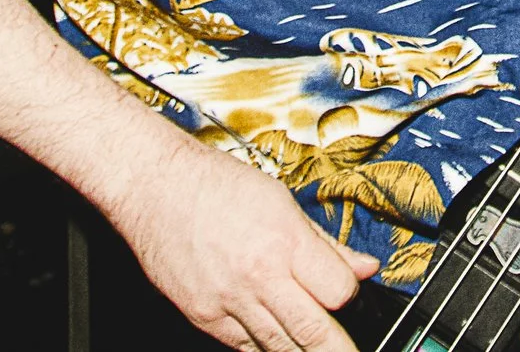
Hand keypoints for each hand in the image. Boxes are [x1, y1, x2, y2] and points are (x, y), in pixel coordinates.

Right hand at [108, 133, 378, 349]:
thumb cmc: (215, 185)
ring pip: (280, 348)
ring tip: (314, 345)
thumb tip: (365, 269)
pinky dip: (265, 345)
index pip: (339, 293)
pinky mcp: (204, 319)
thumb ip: (326, 244)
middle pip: (314, 333)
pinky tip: (274, 334)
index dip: (349, 295)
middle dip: (337, 348)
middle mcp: (258, 277)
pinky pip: (245, 346)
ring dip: (301, 349)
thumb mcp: (281, 201)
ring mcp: (228, 303)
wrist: (154, 188)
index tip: (348, 292)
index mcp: (283, 242)